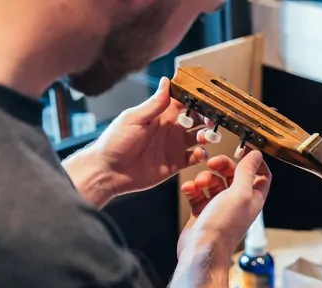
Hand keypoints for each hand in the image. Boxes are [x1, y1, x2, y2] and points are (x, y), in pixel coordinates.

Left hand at [64, 77, 210, 206]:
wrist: (109, 171)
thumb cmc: (115, 142)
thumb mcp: (134, 118)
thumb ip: (154, 104)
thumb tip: (166, 81)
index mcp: (161, 114)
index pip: (184, 101)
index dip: (197, 98)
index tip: (207, 97)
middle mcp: (171, 129)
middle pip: (197, 119)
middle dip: (208, 118)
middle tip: (213, 120)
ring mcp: (174, 146)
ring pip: (200, 138)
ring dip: (207, 136)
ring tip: (205, 138)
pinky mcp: (176, 163)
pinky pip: (195, 158)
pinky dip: (202, 155)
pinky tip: (200, 154)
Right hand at [178, 149, 271, 262]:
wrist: (202, 250)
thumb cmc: (223, 225)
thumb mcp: (239, 193)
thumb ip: (247, 172)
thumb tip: (256, 154)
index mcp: (252, 198)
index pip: (261, 175)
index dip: (254, 162)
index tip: (242, 150)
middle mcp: (238, 202)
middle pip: (233, 175)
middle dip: (222, 166)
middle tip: (211, 163)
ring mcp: (219, 207)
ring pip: (214, 182)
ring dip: (205, 178)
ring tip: (199, 183)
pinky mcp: (203, 212)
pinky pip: (198, 193)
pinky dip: (193, 189)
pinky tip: (189, 190)